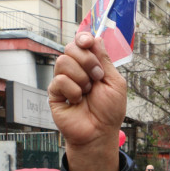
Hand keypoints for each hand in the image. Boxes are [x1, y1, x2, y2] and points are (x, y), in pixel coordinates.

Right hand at [48, 33, 127, 170]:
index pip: (82, 43)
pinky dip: (73, 91)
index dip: (83, 38)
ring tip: (87, 92)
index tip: (87, 42)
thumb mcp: (115, 83)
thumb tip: (96, 38)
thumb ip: (105, 61)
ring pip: (63, 61)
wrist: (99, 132)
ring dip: (81, 78)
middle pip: (71, 48)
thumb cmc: (109, 111)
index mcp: (91, 65)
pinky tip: (77, 101)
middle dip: (88, 61)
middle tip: (97, 78)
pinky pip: (60, 80)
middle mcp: (76, 70)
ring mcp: (64, 80)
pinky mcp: (54, 92)